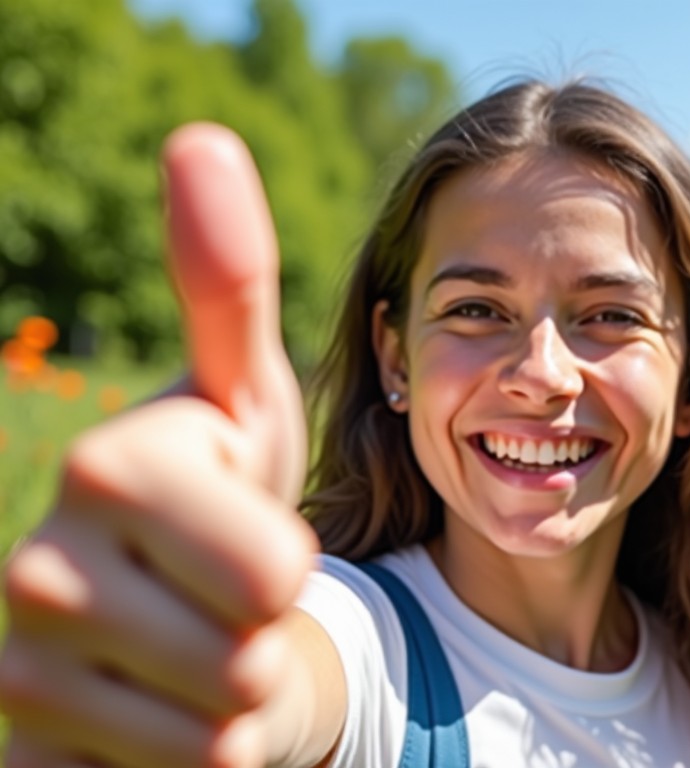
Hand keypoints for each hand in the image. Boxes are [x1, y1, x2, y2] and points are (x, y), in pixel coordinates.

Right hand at [0, 124, 318, 766]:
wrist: (154, 611)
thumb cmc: (218, 492)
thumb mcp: (238, 393)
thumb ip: (226, 281)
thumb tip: (202, 135)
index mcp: (108, 469)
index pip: (279, 570)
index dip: (287, 563)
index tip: (235, 532)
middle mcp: (37, 571)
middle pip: (254, 655)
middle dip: (262, 637)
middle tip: (214, 600)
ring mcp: (17, 676)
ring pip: (220, 734)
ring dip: (232, 703)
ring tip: (186, 652)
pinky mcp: (23, 754)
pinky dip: (190, 759)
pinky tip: (147, 712)